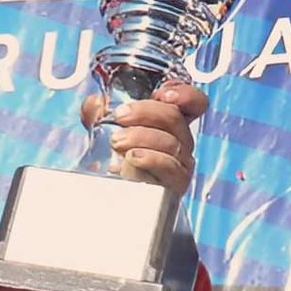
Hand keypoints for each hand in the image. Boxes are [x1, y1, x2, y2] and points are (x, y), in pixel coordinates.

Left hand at [80, 82, 206, 196]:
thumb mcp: (103, 129)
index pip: (194, 103)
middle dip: (145, 112)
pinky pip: (169, 167)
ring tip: (117, 141)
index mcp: (168, 123)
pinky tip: (132, 158)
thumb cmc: (113, 160)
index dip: (186, 94)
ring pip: (170, 142)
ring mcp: (180, 163)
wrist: (111, 197)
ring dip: (141, 137)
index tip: (163, 94)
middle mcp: (180, 141)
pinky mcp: (175, 184)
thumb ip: (98, 111)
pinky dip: (150, 159)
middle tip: (120, 116)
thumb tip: (95, 103)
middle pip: (175, 117)